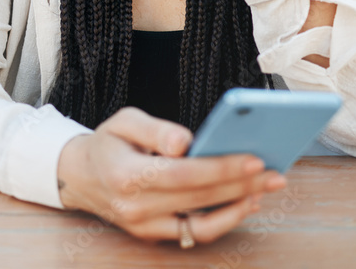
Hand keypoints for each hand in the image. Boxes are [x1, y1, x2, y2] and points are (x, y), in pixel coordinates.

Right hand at [57, 107, 285, 242]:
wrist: (81, 176)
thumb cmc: (108, 143)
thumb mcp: (123, 121)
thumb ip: (154, 129)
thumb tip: (184, 142)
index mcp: (125, 174)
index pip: (182, 174)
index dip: (220, 169)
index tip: (253, 159)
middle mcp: (134, 206)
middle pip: (199, 198)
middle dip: (241, 185)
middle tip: (274, 172)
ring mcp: (144, 226)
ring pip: (202, 222)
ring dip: (239, 206)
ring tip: (266, 189)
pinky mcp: (153, 235)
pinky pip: (195, 233)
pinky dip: (223, 221)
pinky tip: (244, 204)